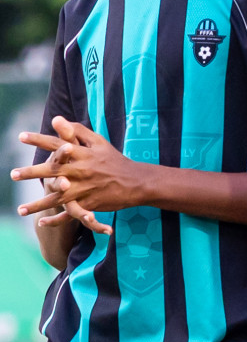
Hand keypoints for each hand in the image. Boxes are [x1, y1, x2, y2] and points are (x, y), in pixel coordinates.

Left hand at [14, 117, 141, 230]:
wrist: (137, 182)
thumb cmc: (115, 160)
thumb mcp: (99, 143)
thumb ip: (77, 131)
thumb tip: (56, 119)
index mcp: (84, 155)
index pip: (58, 145)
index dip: (40, 140)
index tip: (21, 136)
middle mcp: (82, 171)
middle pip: (54, 171)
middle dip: (33, 172)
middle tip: (13, 174)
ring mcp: (86, 189)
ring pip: (58, 197)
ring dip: (38, 204)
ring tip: (20, 209)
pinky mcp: (90, 204)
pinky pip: (71, 213)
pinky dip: (57, 220)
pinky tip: (42, 222)